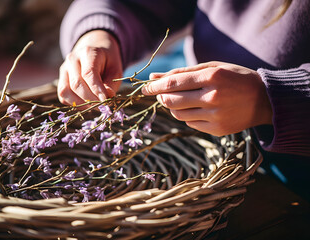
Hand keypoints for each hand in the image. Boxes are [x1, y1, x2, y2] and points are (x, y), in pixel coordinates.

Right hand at [58, 30, 122, 104]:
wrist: (95, 51)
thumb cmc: (107, 62)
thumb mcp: (115, 70)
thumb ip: (111, 84)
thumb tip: (106, 97)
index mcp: (88, 53)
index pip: (88, 73)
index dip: (96, 89)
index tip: (105, 100)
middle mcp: (72, 60)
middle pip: (77, 84)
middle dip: (90, 99)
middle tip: (102, 106)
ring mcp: (64, 70)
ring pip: (66, 91)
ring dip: (80, 103)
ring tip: (94, 106)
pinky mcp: (60, 80)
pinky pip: (63, 96)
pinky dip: (74, 103)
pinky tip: (86, 104)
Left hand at [142, 61, 272, 135]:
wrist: (264, 100)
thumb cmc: (235, 78)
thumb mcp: (212, 68)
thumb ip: (182, 72)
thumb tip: (154, 77)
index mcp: (211, 77)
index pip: (172, 83)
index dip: (154, 86)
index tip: (144, 88)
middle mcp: (212, 98)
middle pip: (171, 101)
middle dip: (162, 97)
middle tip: (162, 93)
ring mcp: (215, 116)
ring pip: (178, 114)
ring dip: (174, 107)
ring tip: (184, 99)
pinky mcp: (217, 130)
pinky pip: (190, 123)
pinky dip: (188, 116)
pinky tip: (199, 109)